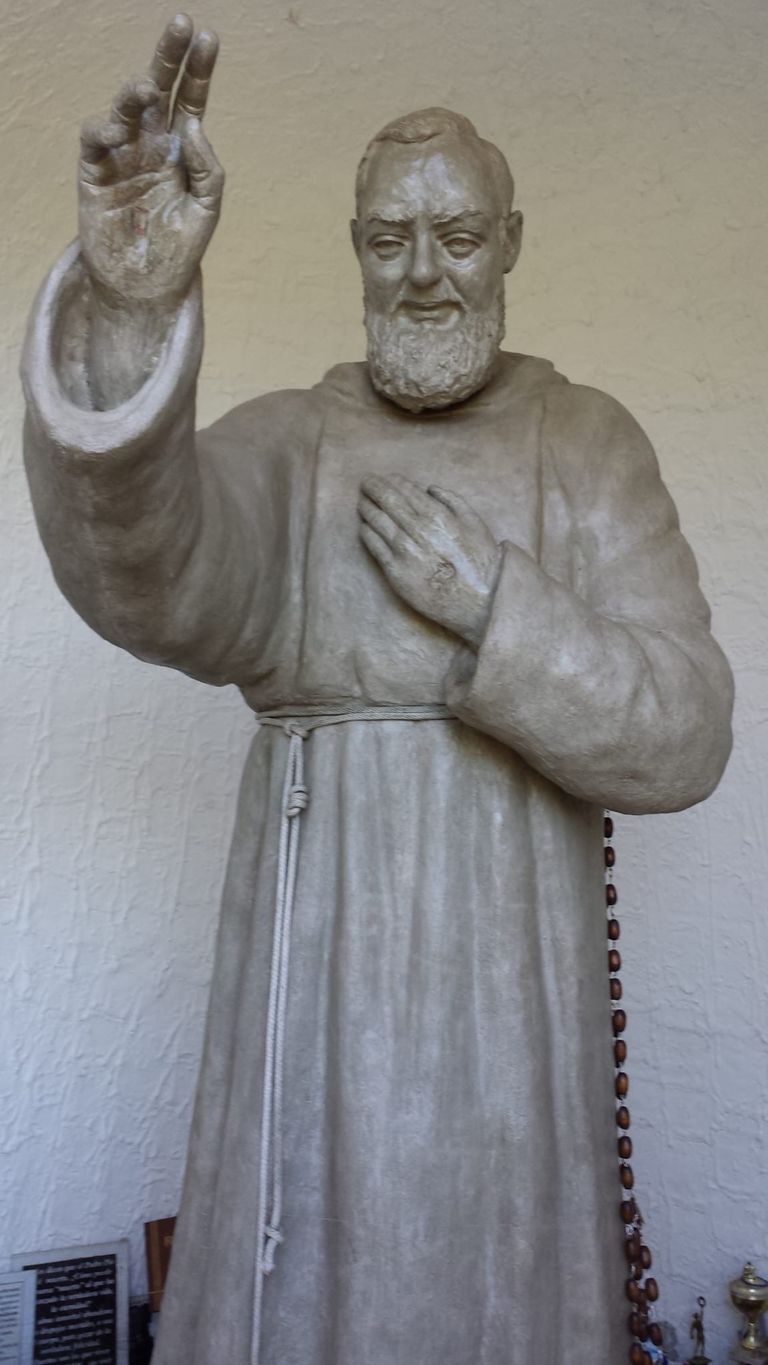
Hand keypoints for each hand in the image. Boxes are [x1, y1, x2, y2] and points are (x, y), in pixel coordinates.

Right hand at [78, 15, 223, 311]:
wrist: (146, 289)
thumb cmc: (180, 250)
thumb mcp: (206, 210)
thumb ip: (207, 168)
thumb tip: (192, 124)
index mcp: (180, 150)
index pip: (190, 100)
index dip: (198, 70)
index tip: (208, 38)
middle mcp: (150, 145)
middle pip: (157, 90)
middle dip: (167, 56)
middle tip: (181, 24)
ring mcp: (122, 156)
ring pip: (124, 109)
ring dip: (133, 93)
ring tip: (146, 88)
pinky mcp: (94, 173)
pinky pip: (95, 140)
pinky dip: (104, 129)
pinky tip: (118, 131)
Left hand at [359, 475, 501, 648]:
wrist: (479, 601)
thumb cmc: (481, 562)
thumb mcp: (476, 523)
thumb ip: (453, 501)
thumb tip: (429, 488)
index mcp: (437, 515)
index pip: (406, 490)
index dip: (392, 481)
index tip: (385, 478)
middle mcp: (418, 529)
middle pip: (387, 501)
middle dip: (373, 488)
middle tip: (365, 482)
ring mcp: (404, 551)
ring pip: (376, 521)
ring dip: (367, 507)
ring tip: (362, 501)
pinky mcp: (396, 572)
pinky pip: (374, 546)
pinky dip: (366, 532)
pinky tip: (364, 526)